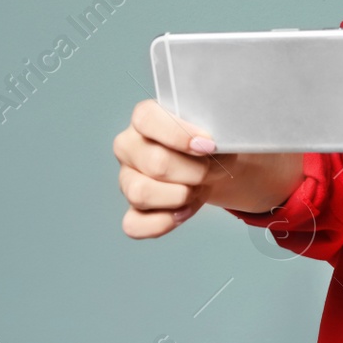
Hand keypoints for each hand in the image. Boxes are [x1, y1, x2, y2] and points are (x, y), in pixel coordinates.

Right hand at [113, 100, 224, 238]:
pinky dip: (163, 223)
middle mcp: (128, 146)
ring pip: (140, 194)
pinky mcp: (132, 209)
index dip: (179, 135)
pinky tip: (184, 210)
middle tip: (212, 170)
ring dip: (180, 196)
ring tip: (198, 189)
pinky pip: (133, 224)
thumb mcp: (216, 128)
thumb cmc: (210, 143)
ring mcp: (126, 179)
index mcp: (144, 118)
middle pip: (156, 163)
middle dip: (195, 172)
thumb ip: (213, 128)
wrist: (214, 165)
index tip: (208, 145)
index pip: (147, 119)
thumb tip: (213, 144)